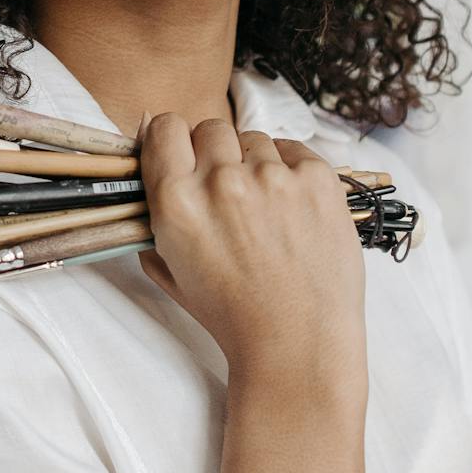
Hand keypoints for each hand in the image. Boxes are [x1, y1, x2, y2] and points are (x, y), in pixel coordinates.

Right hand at [136, 112, 367, 398]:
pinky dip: (291, 172)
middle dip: (216, 154)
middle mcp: (222, 181)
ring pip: (255, 140)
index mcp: (177, 203)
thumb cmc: (233, 316)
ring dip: (255, 164)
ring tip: (266, 210)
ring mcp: (273, 177)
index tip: (185, 156)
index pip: (164, 127)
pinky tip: (292, 208)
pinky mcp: (318, 179)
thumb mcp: (171, 273)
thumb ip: (154, 223)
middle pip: (211, 129)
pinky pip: (295, 151)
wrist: (297, 344)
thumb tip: (153, 173)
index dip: (174, 141)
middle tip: (229, 191)